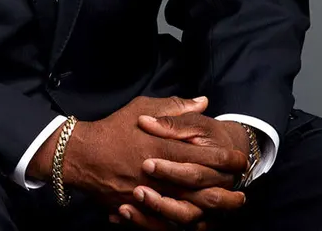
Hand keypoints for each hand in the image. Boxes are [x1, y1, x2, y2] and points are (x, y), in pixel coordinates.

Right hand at [29, 96, 245, 225]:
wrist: (81, 155)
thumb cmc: (113, 129)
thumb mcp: (142, 108)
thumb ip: (174, 107)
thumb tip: (203, 102)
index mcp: (163, 148)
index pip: (205, 156)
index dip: (226, 159)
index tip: (239, 159)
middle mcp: (159, 175)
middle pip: (203, 187)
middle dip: (227, 187)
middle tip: (241, 185)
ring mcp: (150, 196)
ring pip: (190, 209)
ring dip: (213, 209)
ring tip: (228, 205)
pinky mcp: (140, 210)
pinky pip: (168, 223)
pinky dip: (185, 222)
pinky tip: (200, 219)